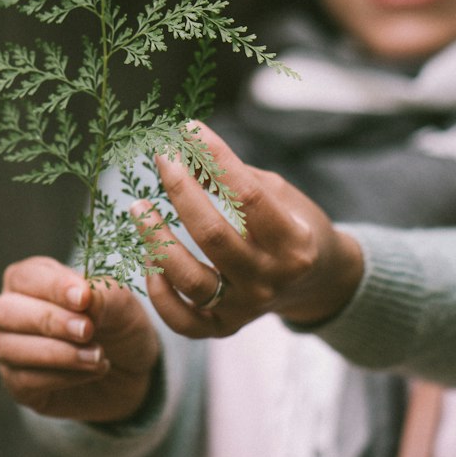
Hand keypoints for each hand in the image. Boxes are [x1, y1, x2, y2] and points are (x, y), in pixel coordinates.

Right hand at [0, 256, 160, 421]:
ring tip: (97, 355)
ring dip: (58, 352)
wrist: (130, 372)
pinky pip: (24, 381)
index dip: (52, 287)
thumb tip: (84, 298)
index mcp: (32, 280)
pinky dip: (62, 376)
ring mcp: (9, 350)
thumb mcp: (122, 304)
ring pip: (9, 348)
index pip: (26, 276)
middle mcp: (11, 312)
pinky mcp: (18, 385)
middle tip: (88, 330)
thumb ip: (103, 295)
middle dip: (48, 320)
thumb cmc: (118, 325)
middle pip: (4, 310)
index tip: (83, 299)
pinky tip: (92, 371)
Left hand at [136, 122, 364, 337]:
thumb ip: (234, 177)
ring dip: (158, 240)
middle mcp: (270, 278)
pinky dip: (159, 292)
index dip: (217, 157)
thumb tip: (187, 150)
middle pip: (213, 236)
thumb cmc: (294, 226)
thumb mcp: (279, 194)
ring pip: (191, 280)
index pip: (248, 196)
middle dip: (181, 191)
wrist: (316, 282)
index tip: (190, 128)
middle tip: (163, 159)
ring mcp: (246, 308)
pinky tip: (150, 259)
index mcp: (293, 242)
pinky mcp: (225, 327)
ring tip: (139, 208)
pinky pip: (183, 320)